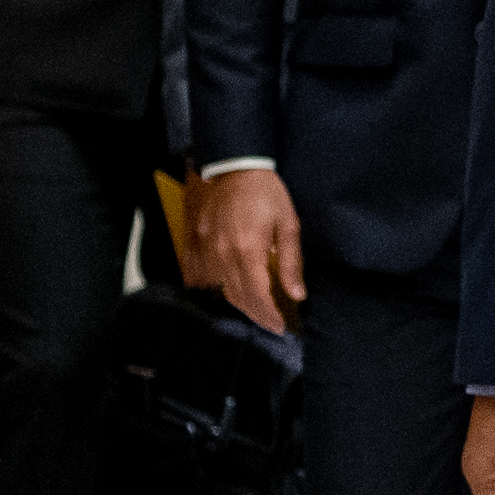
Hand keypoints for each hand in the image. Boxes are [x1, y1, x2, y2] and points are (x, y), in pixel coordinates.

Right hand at [200, 166, 306, 335]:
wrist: (234, 166)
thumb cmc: (263, 192)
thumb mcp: (287, 225)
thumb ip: (290, 263)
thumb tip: (297, 293)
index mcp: (248, 251)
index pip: (258, 297)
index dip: (269, 317)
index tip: (279, 327)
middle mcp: (224, 254)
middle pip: (239, 298)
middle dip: (257, 314)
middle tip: (271, 321)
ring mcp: (208, 250)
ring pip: (222, 291)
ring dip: (239, 304)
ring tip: (256, 309)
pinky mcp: (197, 243)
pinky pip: (203, 277)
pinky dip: (217, 289)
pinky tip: (229, 293)